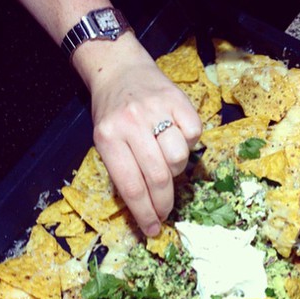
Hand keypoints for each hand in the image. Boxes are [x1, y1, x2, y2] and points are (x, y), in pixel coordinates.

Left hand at [74, 35, 201, 236]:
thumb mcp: (106, 141)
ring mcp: (155, 110)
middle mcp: (131, 123)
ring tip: (167, 160)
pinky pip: (193, 134)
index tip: (153, 229)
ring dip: (176, 168)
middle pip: (157, 176)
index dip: (144, 213)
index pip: (131, 186)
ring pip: (178, 157)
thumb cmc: (112, 113)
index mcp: (108, 138)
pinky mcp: (177, 99)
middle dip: (164, 202)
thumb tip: (147, 208)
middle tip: (165, 212)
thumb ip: (124, 170)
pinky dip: (188, 143)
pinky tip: (176, 137)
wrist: (119, 69)